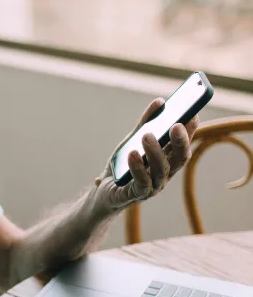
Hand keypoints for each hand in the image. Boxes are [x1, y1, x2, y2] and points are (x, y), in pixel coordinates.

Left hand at [93, 98, 198, 213]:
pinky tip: (133, 153)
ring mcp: (152, 187)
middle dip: (180, 141)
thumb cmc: (123, 164)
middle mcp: (165, 175)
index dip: (190, 131)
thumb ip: (146, 123)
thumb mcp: (132, 140)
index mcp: (168, 162)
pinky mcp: (135, 195)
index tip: (192, 112)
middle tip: (176, 124)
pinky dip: (137, 167)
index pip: (184, 145)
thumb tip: (160, 102)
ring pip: (160, 170)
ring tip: (147, 135)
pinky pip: (141, 182)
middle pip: (179, 159)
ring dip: (155, 152)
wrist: (104, 190)